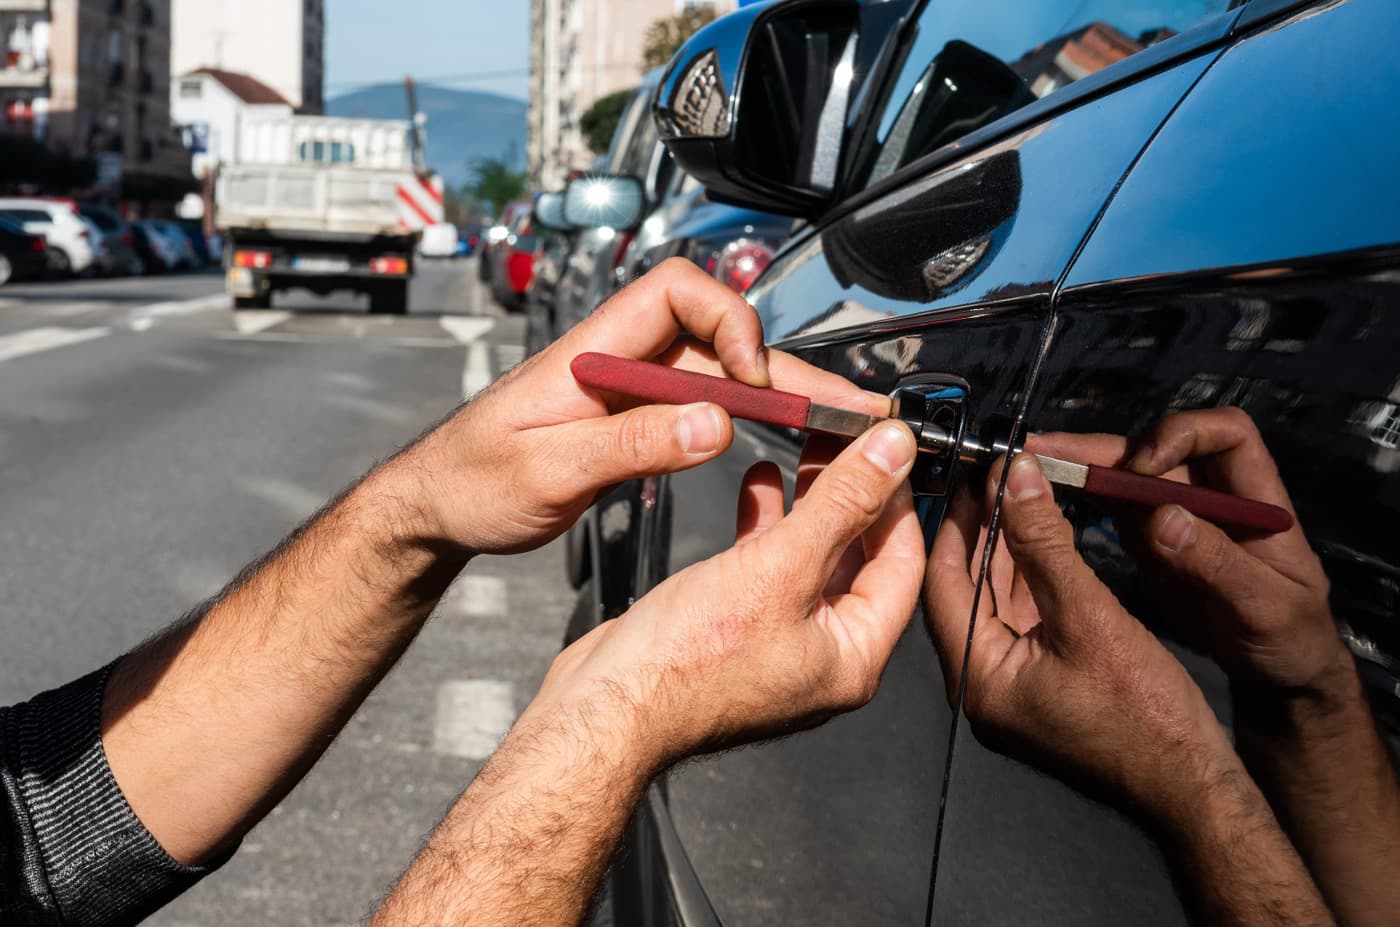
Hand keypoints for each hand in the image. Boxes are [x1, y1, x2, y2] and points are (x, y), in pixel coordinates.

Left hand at [398, 258, 890, 556]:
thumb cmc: (470, 479)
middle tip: (840, 408)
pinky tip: (780, 442)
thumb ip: (629, 446)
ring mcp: (631, 390)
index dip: (728, 320)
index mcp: (593, 349)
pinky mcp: (636, 420)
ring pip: (720, 377)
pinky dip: (747, 423)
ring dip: (776, 399)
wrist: (438, 506)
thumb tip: (711, 426)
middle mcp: (619, 360)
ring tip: (834, 427)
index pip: (677, 291)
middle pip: (717, 338)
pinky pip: (704, 409)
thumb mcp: (547, 469)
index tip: (749, 378)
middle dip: (781, 369)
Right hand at [523, 422, 923, 768]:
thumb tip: (892, 454)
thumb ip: (841, 505)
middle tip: (850, 438)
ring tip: (810, 448)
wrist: (606, 705)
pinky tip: (758, 485)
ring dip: (811, 502)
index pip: (902, 564)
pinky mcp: (737, 630)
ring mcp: (778, 643)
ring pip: (811, 558)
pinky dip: (767, 524)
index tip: (891, 449)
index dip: (899, 499)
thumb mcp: (779, 567)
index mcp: (854, 657)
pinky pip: (768, 568)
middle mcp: (823, 656)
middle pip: (858, 558)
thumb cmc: (685, 666)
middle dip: (854, 493)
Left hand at [924, 454, 1238, 816]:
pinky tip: (1041, 538)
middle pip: (965, 590)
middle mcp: (981, 685)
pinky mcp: (1039, 686)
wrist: (1194, 785)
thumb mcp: (1090, 616)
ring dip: (1006, 549)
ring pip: (995, 602)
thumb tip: (1015, 479)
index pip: (943, 583)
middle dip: (980, 530)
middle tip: (992, 476)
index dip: (955, 523)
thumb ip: (1046, 545)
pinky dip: (1030, 578)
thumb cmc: (1146, 717)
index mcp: (976, 678)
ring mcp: (1010, 687)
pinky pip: (1022, 620)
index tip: (969, 475)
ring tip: (1015, 493)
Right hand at [1031, 408, 1346, 693]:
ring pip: (1126, 473)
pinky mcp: (1150, 536)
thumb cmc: (1291, 636)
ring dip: (1079, 467)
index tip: (1144, 466)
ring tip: (1026, 466)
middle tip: (1044, 450)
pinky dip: (1077, 497)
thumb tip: (1162, 518)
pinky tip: (1037, 499)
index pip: (1225, 433)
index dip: (1182, 435)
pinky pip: (1111, 505)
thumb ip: (1218, 563)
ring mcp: (1177, 512)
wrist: (1280, 671)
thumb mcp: (1265, 607)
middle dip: (1103, 447)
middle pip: (1157, 448)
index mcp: (1256, 496)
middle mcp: (1212, 493)